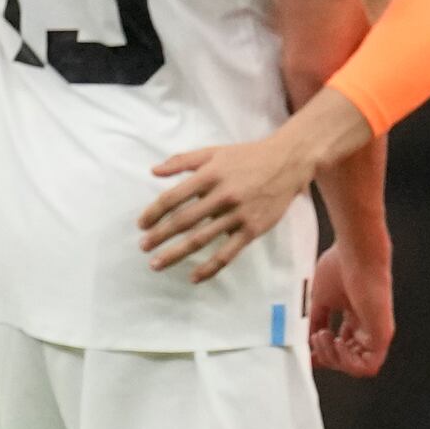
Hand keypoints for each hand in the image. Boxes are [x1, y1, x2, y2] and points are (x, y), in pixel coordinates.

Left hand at [141, 128, 324, 282]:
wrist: (288, 163)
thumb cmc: (248, 156)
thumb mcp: (215, 151)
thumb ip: (183, 160)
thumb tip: (153, 171)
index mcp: (210, 175)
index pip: (173, 197)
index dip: (154, 212)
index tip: (141, 224)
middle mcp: (222, 195)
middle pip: (183, 221)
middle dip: (159, 236)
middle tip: (143, 247)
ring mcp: (238, 214)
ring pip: (201, 239)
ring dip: (176, 254)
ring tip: (157, 264)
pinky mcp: (252, 230)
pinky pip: (227, 254)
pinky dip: (209, 268)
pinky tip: (194, 277)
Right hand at [307, 241, 393, 376]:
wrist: (356, 253)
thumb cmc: (342, 266)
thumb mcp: (321, 299)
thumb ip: (316, 321)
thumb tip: (305, 340)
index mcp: (355, 317)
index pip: (340, 347)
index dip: (322, 354)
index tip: (307, 350)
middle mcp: (366, 326)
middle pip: (346, 360)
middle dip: (325, 356)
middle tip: (316, 336)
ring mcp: (376, 331)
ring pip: (356, 366)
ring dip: (334, 359)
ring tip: (324, 336)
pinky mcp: (383, 334)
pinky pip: (369, 366)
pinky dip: (349, 363)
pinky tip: (339, 343)